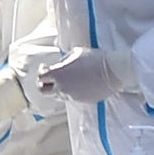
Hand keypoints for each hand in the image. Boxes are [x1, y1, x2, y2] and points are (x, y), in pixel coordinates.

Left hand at [16, 40, 134, 104]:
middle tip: (49, 79)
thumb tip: (59, 65)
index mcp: (58, 74)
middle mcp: (62, 88)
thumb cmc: (94, 59)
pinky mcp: (81, 101)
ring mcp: (71, 96)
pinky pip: (72, 97)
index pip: (41, 77)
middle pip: (43, 91)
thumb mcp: (75, 53)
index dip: (42, 71)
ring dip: (58, 88)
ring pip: (58, 95)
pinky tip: (79, 83)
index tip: (45, 67)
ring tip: (67, 80)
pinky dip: (72, 91)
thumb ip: (63, 61)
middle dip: (43, 84)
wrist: (112, 71)